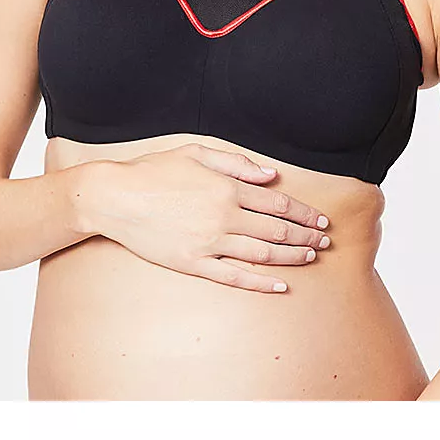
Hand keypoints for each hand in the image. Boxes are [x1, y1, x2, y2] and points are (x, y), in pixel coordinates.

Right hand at [81, 143, 331, 291]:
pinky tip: (279, 286)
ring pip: (262, 254)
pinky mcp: (194, 263)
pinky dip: (260, 282)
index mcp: (227, 188)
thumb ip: (237, 163)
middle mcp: (224, 216)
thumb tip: (271, 176)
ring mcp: (209, 242)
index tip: (320, 220)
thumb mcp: (197, 154)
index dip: (304, 214)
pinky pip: (234, 276)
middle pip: (277, 231)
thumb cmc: (154, 171)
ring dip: (291, 257)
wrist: (116, 198)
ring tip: (309, 258)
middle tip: (324, 242)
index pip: (278, 204)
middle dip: (306, 237)